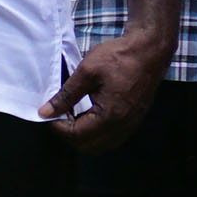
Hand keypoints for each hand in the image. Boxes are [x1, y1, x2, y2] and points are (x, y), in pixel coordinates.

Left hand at [44, 27, 169, 150]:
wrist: (150, 50)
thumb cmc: (120, 57)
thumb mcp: (86, 72)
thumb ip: (66, 95)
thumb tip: (46, 111)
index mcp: (111, 115)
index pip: (76, 135)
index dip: (57, 127)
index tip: (48, 113)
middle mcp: (123, 125)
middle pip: (88, 146)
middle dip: (68, 134)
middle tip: (58, 115)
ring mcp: (131, 124)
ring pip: (101, 145)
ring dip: (82, 136)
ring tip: (71, 116)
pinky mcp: (134, 119)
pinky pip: (112, 138)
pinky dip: (96, 133)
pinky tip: (88, 116)